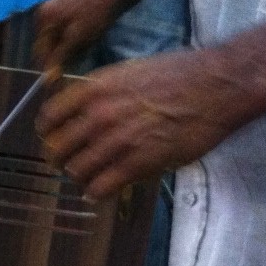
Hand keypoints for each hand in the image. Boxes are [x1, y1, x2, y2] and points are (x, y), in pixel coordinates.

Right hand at [34, 0, 129, 77]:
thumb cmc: (98, 11)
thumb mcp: (78, 39)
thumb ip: (60, 59)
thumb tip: (47, 81)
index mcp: (43, 17)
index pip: (41, 53)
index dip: (51, 70)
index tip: (61, 85)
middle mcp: (46, 12)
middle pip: (50, 46)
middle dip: (64, 57)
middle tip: (81, 61)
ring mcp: (58, 8)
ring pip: (61, 39)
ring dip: (73, 49)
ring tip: (89, 45)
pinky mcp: (70, 7)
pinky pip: (69, 31)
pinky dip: (78, 39)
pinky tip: (92, 36)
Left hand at [35, 50, 247, 198]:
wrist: (216, 86)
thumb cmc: (179, 75)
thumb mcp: (129, 72)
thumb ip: (101, 93)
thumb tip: (80, 111)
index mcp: (94, 89)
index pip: (49, 119)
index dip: (49, 134)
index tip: (56, 140)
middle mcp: (99, 115)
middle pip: (56, 150)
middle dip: (61, 160)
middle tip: (71, 164)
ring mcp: (116, 141)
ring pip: (76, 172)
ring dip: (80, 178)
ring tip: (91, 177)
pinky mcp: (136, 164)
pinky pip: (99, 188)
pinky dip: (96, 193)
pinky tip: (102, 190)